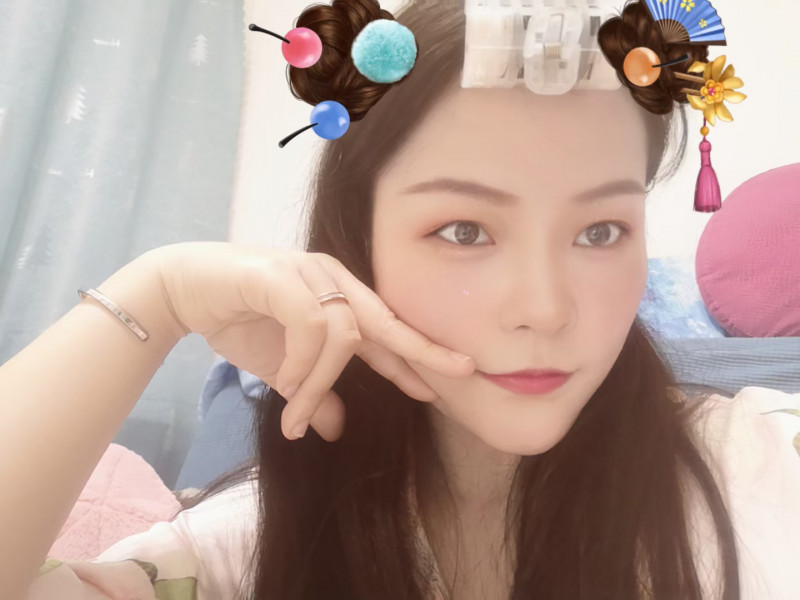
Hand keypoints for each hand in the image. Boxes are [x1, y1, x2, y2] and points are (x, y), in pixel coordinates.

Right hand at [147, 242, 474, 440]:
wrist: (180, 289)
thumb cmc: (236, 319)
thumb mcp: (281, 369)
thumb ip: (311, 391)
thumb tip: (336, 429)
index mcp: (338, 295)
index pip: (385, 330)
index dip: (412, 359)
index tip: (441, 386)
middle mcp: (331, 277)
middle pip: (385, 318)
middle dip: (420, 349)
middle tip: (451, 378)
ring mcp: (307, 271)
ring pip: (342, 334)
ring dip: (322, 380)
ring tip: (295, 409)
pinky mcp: (280, 273)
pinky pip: (310, 324)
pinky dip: (302, 361)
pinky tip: (285, 382)